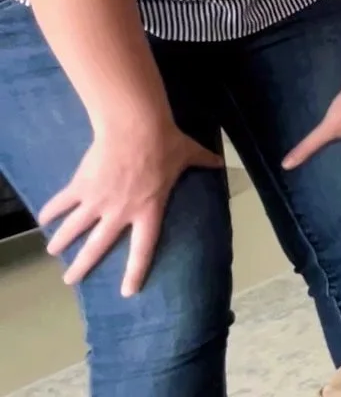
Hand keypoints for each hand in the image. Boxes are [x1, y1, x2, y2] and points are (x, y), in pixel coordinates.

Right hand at [39, 120, 223, 295]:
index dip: (135, 272)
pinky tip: (42, 219)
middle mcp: (120, 212)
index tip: (127, 291)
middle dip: (82, 265)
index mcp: (148, 211)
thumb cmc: (165, 143)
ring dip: (61, 241)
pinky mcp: (81, 186)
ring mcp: (97, 200)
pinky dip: (50, 210)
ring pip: (74, 228)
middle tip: (69, 280)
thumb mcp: (189, 154)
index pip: (143, 249)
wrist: (135, 128)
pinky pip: (62, 202)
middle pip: (97, 246)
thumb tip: (220, 163)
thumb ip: (203, 163)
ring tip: (52, 252)